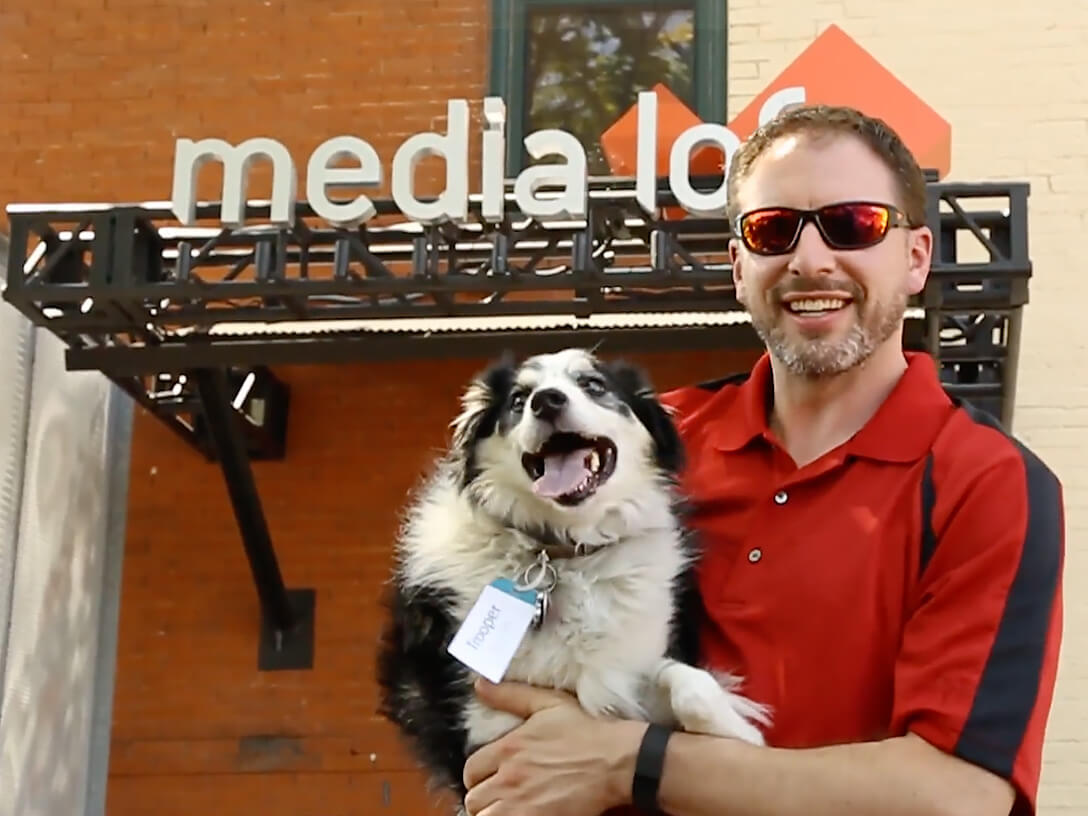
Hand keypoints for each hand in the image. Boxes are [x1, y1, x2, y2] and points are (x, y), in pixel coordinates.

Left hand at [462, 678, 643, 815]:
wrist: (615, 760)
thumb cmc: (586, 732)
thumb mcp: (548, 704)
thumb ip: (510, 695)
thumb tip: (480, 684)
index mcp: (508, 748)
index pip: (471, 770)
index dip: (478, 776)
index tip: (490, 778)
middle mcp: (509, 778)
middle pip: (474, 799)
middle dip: (483, 799)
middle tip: (498, 798)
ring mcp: (521, 804)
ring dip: (492, 814)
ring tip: (506, 809)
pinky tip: (520, 815)